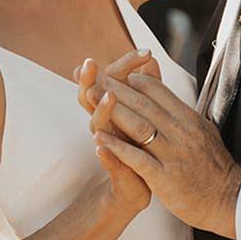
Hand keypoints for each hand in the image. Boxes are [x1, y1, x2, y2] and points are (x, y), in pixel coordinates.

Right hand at [75, 49, 161, 214]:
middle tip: (90, 63)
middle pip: (93, 97)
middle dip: (92, 80)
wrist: (138, 188)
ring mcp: (108, 146)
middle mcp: (108, 125)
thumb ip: (148, 89)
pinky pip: (106, 160)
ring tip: (106, 97)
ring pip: (98, 125)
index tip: (142, 51)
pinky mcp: (114, 170)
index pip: (111, 80)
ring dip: (101, 111)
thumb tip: (150, 60)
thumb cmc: (142, 149)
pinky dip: (104, 153)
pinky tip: (99, 146)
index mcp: (115, 111)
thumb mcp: (146, 117)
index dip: (123, 64)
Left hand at [92, 72, 240, 234]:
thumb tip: (168, 97)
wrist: (228, 200)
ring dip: (111, 111)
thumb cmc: (214, 168)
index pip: (158, 92)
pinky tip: (99, 140)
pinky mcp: (164, 178)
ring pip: (138, 126)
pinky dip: (117, 148)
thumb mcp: (203, 132)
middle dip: (116, 89)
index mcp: (190, 120)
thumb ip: (184, 114)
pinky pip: (137, 159)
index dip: (134, 82)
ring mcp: (173, 155)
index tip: (116, 75)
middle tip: (95, 79)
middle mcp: (181, 133)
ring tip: (90, 100)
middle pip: (144, 105)